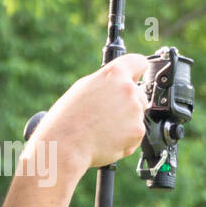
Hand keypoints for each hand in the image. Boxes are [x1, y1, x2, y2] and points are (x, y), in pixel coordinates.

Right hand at [34, 54, 150, 170]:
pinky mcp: (137, 131)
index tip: (135, 77)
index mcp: (114, 73)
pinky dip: (126, 137)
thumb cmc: (68, 117)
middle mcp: (128, 89)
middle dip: (127, 102)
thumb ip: (107, 82)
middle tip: (106, 113)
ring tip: (103, 127)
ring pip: (137, 114)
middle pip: (139, 93)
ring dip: (126, 121)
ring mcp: (135, 110)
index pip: (139, 62)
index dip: (136, 71)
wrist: (66, 144)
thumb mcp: (84, 87)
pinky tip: (107, 137)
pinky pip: (136, 132)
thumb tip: (121, 83)